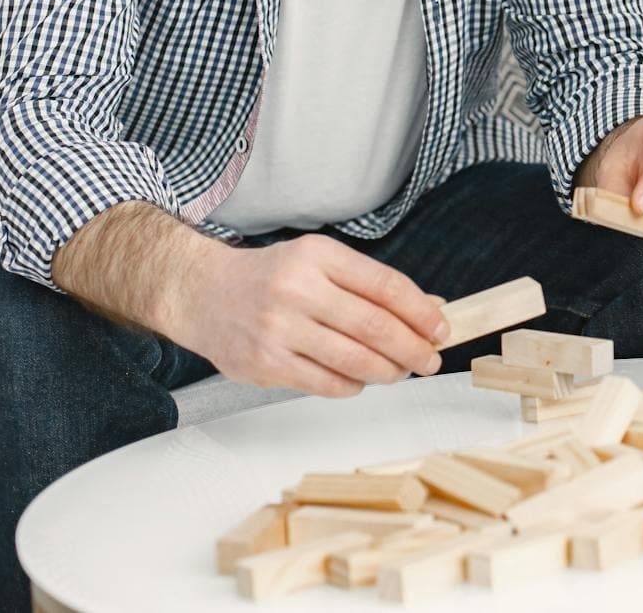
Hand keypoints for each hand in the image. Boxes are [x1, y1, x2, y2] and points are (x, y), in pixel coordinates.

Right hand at [167, 235, 446, 397]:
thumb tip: (431, 307)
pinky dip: (354, 385)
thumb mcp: (319, 262)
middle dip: (414, 348)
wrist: (200, 293)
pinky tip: (361, 379)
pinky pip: (327, 383)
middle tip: (431, 359)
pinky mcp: (266, 364)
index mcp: (318, 257)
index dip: (422, 312)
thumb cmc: (269, 277)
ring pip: (355, 360)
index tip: (441, 328)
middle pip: (376, 327)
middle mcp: (298, 290)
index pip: (386, 286)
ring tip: (401, 371)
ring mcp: (279, 329)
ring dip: (389, 371)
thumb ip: (371, 284)